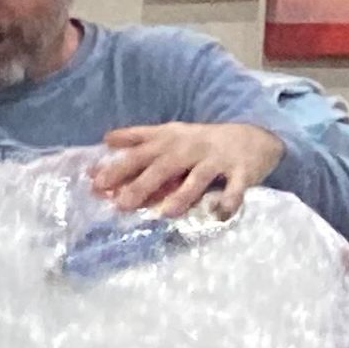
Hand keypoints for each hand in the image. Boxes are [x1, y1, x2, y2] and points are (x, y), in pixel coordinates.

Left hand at [92, 122, 284, 218]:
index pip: (140, 154)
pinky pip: (235, 189)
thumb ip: (138, 138)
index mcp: (170, 141)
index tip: (96, 184)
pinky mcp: (241, 172)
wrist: (252, 134)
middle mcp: (190, 149)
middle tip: (122, 204)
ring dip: (182, 195)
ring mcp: (216, 160)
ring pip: (198, 179)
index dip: (118, 168)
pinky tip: (220, 212)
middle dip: (142, 184)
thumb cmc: (201, 141)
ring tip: (166, 213)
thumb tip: (105, 139)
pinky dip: (229, 200)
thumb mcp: (169, 134)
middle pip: (164, 167)